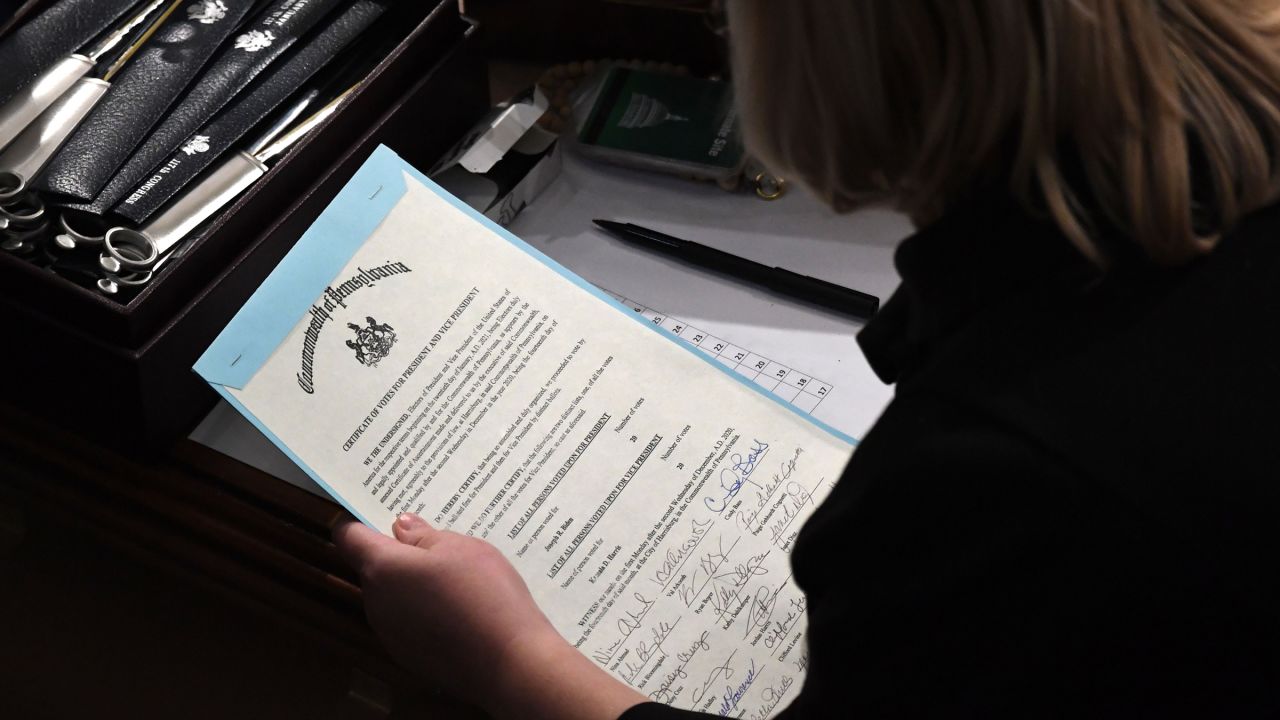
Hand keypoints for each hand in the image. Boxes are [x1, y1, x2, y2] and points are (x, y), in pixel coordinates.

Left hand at [334, 513, 645, 719]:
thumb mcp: (460, 548)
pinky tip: (460, 608)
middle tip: (435, 541)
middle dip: (398, 553)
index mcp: (382, 568)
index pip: (348, 537)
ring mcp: (391, 633)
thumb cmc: (482, 593)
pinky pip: (409, 621)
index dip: (356, 519)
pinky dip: (426, 610)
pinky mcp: (410, 655)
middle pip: (374, 568)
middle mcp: (376, 602)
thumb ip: (423, 536)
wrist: (509, 661)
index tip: (375, 508)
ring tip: (456, 576)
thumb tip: (400, 527)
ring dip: (413, 583)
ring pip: (393, 596)